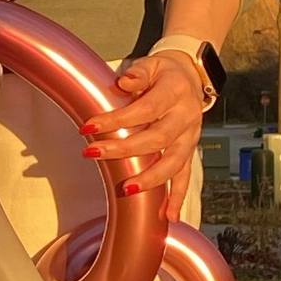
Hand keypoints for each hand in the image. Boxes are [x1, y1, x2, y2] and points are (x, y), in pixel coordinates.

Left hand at [79, 51, 204, 221]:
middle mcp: (186, 117)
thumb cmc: (164, 73)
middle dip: (124, 149)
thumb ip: (138, 73)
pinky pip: (185, 176)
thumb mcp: (151, 63)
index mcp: (175, 92)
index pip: (145, 110)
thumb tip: (124, 82)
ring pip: (173, 163)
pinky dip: (177, 197)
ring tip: (126, 189)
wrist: (190, 77)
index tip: (90, 127)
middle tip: (93, 153)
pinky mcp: (190, 150)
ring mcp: (191, 137)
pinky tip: (167, 216)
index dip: (117, 120)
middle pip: (157, 139)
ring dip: (150, 179)